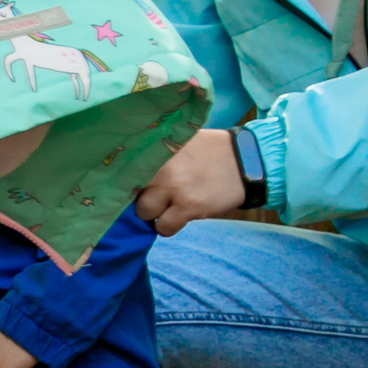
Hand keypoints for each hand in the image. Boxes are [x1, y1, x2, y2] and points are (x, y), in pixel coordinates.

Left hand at [133, 128, 248, 236]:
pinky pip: (165, 227)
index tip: (123, 187)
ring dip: (153, 214)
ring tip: (166, 207)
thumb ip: (156, 153)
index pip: (122, 170)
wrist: (245, 159)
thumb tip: (129, 168)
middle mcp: (159, 168)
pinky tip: (177, 217)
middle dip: (139, 197)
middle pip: (129, 193)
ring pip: (144, 213)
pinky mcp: (189, 206)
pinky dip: (167, 226)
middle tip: (153, 196)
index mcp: (155, 149)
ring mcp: (173, 188)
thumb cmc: (208, 149)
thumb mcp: (179, 140)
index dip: (122, 182)